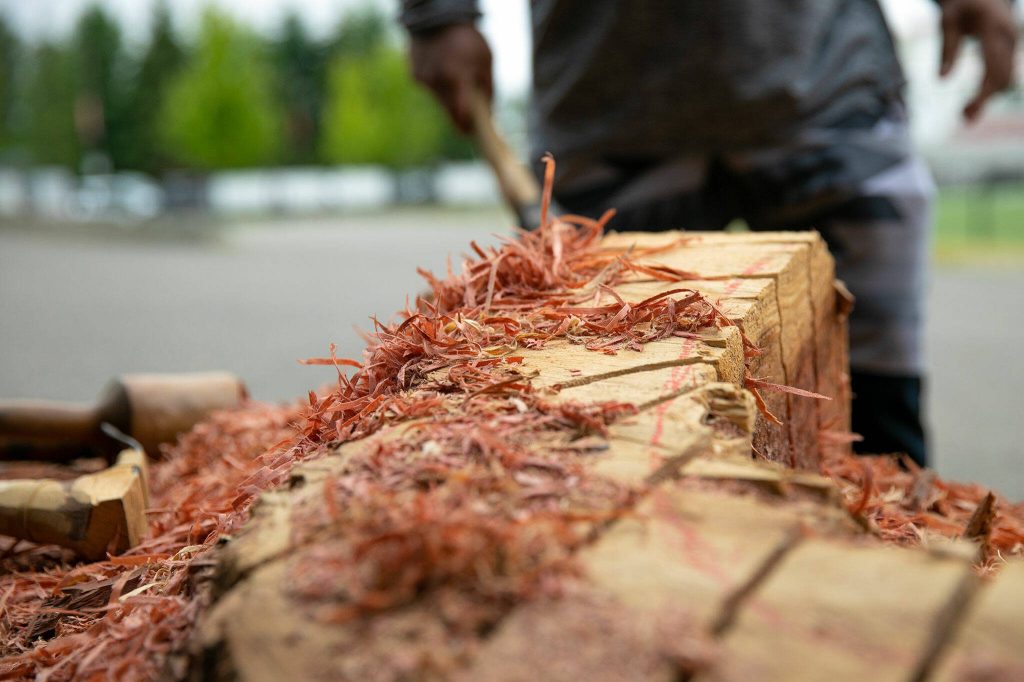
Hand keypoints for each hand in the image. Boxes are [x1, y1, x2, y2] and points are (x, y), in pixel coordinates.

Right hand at [409, 24, 492, 133]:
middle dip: (459, 116)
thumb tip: (488, 113)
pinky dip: (438, 86)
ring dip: (449, 99)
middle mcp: (438, 81)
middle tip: (468, 120)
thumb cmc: (468, 39)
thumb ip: (487, 88)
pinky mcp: (415, 75)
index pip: (462, 113)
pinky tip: (442, 71)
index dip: (467, 126)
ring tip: (455, 81)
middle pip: (449, 111)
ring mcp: (424, 79)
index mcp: (458, 76)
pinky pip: (430, 89)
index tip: (471, 133)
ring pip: (439, 100)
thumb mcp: (486, 60)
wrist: (437, 16)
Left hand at [939, 0, 1016, 120]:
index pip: (992, 69)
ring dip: (989, 96)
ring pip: (1006, 76)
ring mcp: (1013, 40)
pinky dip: (992, 87)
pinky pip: (1005, 70)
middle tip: (963, 118)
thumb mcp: (947, 21)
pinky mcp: (1011, 45)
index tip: (965, 114)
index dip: (982, 95)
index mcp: (993, 28)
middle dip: (985, 100)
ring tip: (965, 113)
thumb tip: (941, 80)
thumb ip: (947, 48)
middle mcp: (1009, 35)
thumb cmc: (960, 4)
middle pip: (1002, 77)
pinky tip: (975, 100)